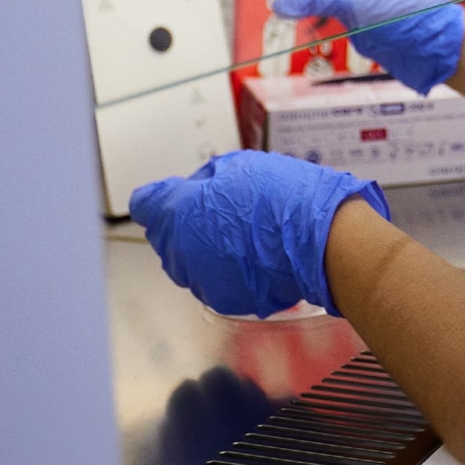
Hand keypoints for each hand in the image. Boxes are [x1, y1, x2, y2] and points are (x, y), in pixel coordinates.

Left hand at [130, 150, 390, 317]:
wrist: (319, 240)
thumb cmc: (283, 199)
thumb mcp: (240, 166)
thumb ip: (206, 178)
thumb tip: (197, 188)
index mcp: (177, 213)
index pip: (145, 203)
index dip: (163, 195)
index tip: (182, 193)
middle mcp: (179, 251)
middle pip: (167, 235)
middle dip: (186, 222)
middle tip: (226, 210)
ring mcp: (199, 280)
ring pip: (190, 260)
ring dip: (206, 247)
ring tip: (245, 234)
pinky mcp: (223, 299)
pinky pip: (214, 279)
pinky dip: (228, 269)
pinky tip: (256, 255)